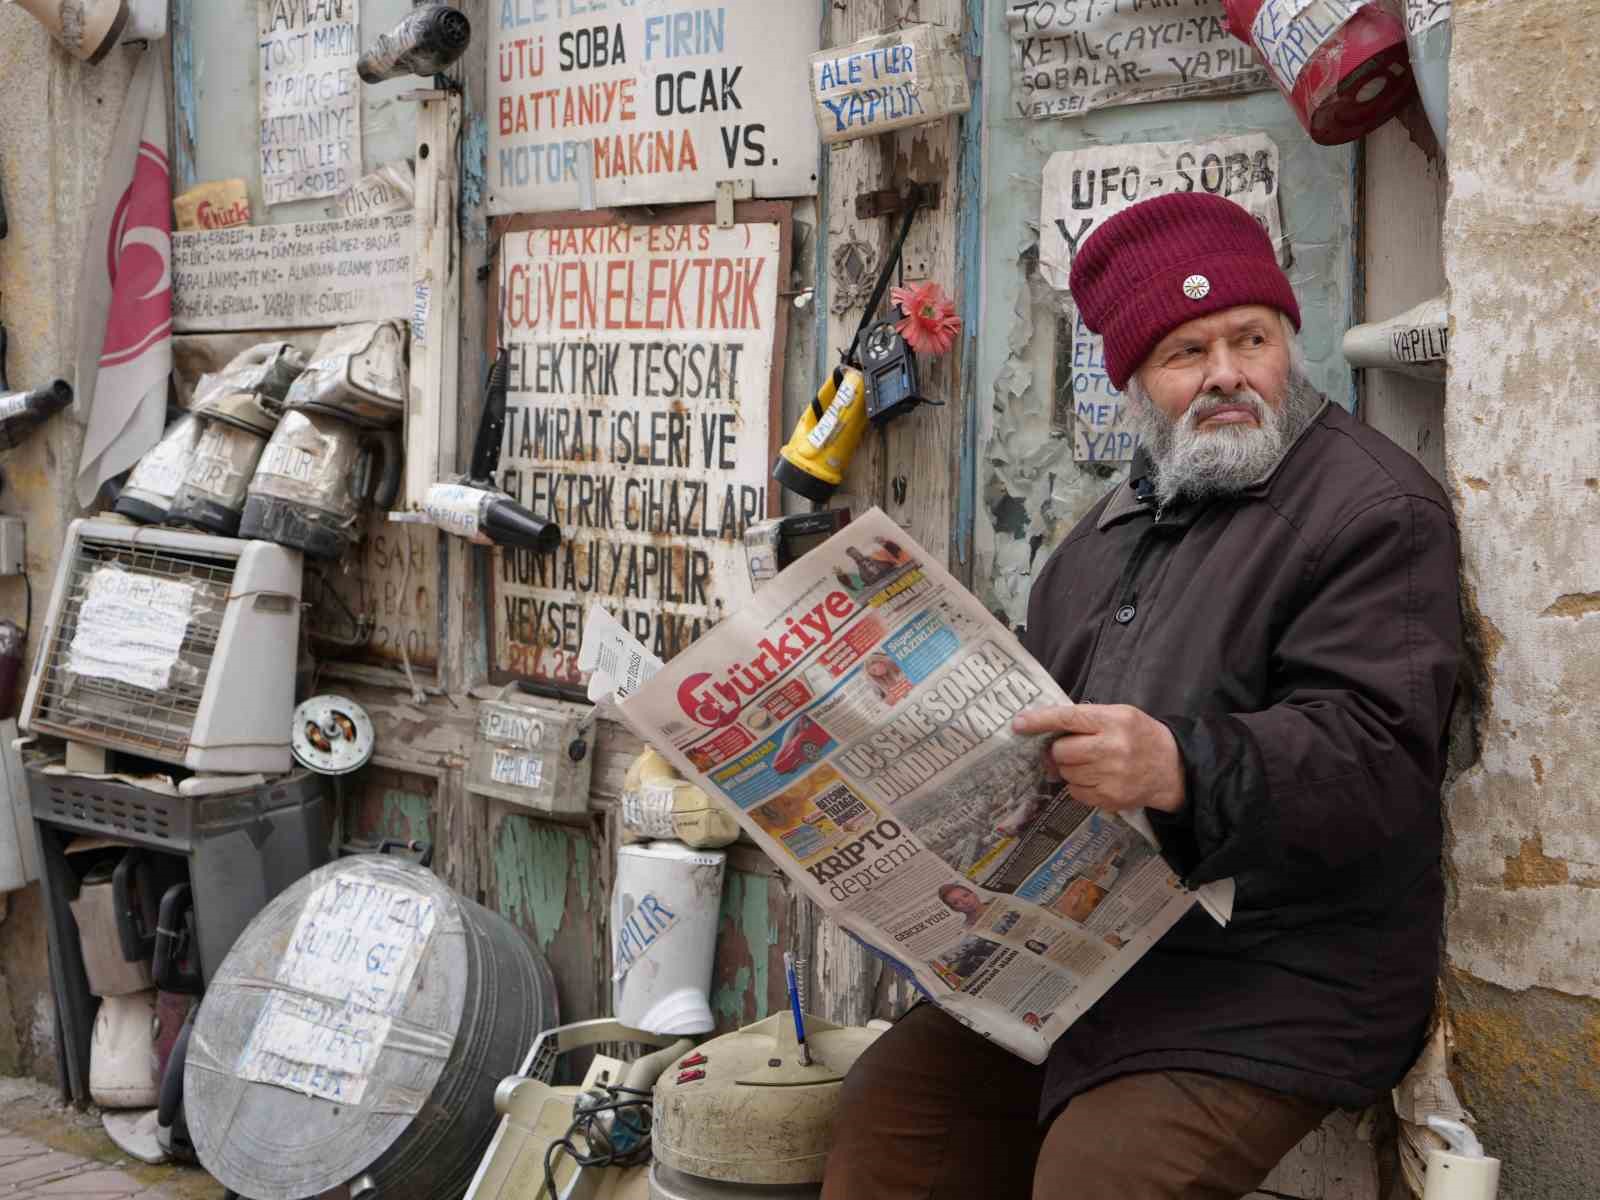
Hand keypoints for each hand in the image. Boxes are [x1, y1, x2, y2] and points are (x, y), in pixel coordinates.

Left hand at [1010, 704, 1184, 814]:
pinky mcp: (1110, 798)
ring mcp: (1112, 776)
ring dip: (1069, 768)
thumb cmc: (1140, 736)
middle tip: (1071, 749)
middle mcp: (1112, 748)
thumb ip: (1086, 719)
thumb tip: (1044, 728)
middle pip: (1062, 751)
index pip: (1068, 718)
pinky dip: (1078, 785)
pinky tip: (1096, 778)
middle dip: (1060, 750)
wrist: (1173, 768)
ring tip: (1090, 763)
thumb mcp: (1120, 715)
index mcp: (1114, 720)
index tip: (1018, 724)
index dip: (1040, 721)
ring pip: (1066, 772)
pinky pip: (1075, 792)